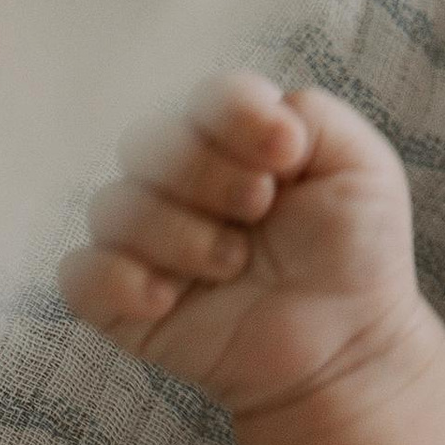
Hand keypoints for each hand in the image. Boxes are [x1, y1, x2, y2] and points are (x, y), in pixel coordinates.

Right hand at [58, 70, 427, 417]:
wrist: (346, 346)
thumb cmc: (355, 254)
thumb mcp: (363, 167)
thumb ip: (315, 115)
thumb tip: (261, 113)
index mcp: (235, 140)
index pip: (206, 97)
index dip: (236, 117)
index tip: (285, 155)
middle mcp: (182, 179)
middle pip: (147, 141)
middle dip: (206, 176)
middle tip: (258, 212)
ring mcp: (148, 238)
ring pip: (114, 205)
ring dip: (179, 237)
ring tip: (233, 267)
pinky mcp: (122, 297)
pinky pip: (81, 273)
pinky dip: (122, 282)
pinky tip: (170, 300)